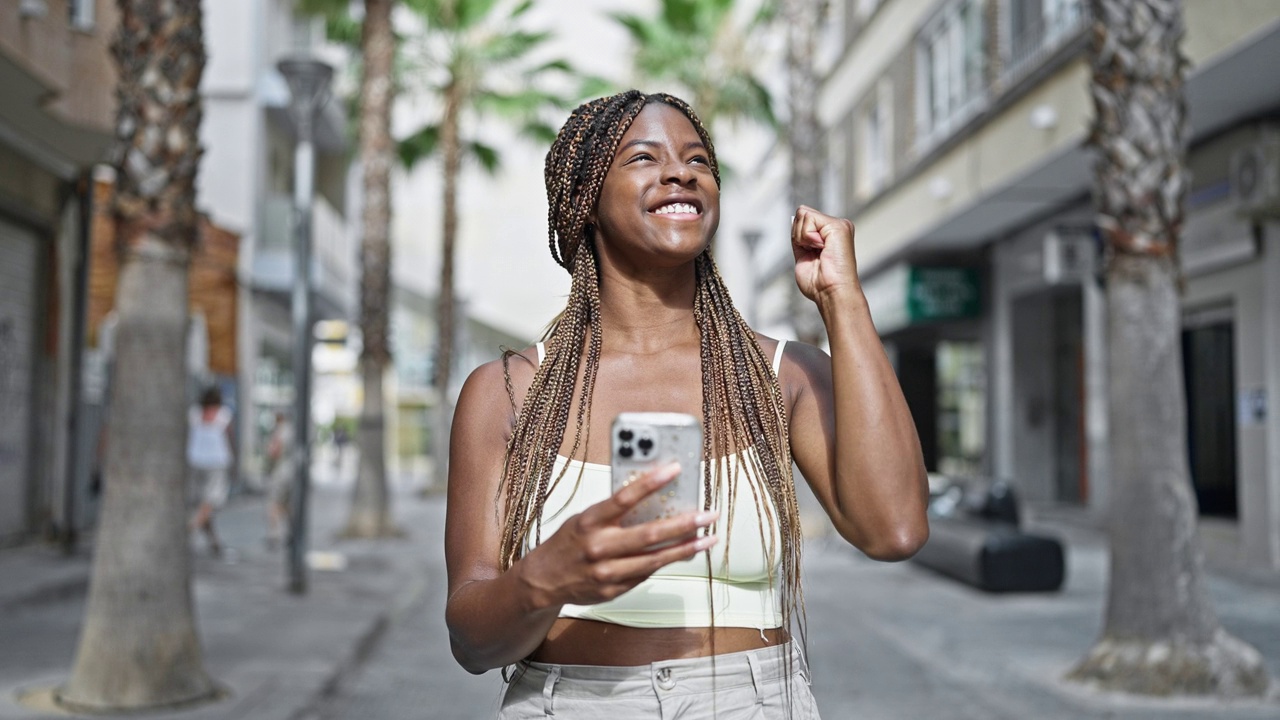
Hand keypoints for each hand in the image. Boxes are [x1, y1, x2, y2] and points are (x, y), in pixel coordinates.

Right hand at [517, 462, 718, 608]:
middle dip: (684, 524)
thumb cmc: (567, 542)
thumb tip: (651, 501)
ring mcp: (606, 572)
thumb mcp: (584, 519)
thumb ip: (613, 513)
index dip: (651, 482)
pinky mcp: (613, 591)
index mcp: (590, 522)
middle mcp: (599, 547)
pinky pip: (645, 574)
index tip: (675, 469)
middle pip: (649, 534)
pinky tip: (682, 553)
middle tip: (708, 515)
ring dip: (685, 549)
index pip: (624, 498)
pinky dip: (664, 563)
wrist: (543, 580)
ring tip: (707, 539)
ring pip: (654, 560)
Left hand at [791, 205, 860, 305]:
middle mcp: (835, 227)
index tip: (809, 253)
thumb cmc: (819, 283)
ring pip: (804, 214)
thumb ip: (800, 236)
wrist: (830, 292)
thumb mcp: (803, 254)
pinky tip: (821, 248)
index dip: (798, 236)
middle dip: (799, 235)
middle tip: (813, 253)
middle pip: (802, 213)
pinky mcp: (839, 226)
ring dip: (803, 237)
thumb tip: (795, 219)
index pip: (803, 219)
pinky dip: (807, 236)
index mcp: (828, 233)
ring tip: (818, 252)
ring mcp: (838, 225)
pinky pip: (809, 218)